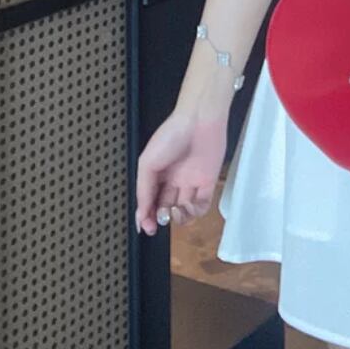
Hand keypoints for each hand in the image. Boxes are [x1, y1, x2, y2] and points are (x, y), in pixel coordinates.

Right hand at [134, 107, 227, 236]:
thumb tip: (141, 216)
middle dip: (162, 218)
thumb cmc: (171, 135)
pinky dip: (195, 212)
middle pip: (166, 208)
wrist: (199, 120)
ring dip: (179, 218)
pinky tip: (188, 205)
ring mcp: (191, 182)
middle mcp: (174, 180)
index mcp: (157, 174)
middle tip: (161, 219)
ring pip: (184, 211)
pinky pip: (202, 205)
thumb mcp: (147, 163)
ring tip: (176, 211)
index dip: (147, 217)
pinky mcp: (208, 182)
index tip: (147, 228)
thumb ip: (144, 191)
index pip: (150, 202)